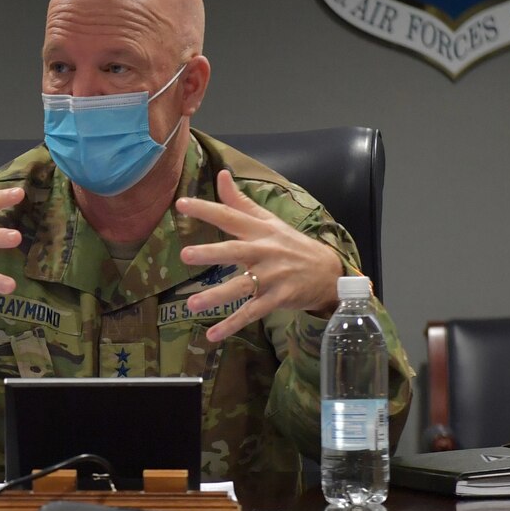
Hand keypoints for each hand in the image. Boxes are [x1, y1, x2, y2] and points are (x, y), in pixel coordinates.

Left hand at [174, 169, 343, 342]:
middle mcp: (265, 251)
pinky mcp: (278, 299)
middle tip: (185, 255)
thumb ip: (240, 202)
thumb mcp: (269, 221)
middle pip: (235, 251)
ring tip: (191, 305)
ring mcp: (272, 277)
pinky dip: (233, 325)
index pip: (230, 216)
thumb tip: (221, 175)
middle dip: (211, 253)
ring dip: (217, 296)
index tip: (181, 205)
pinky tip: (213, 336)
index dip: (207, 209)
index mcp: (260, 231)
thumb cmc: (291, 245)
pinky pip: (252, 313)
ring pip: (242, 286)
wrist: (329, 272)